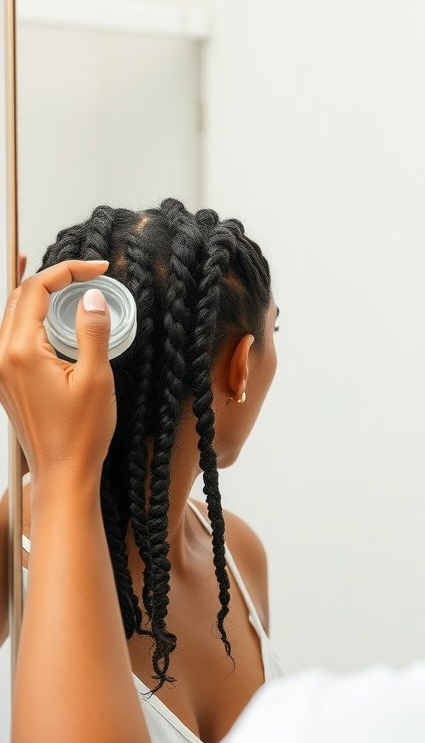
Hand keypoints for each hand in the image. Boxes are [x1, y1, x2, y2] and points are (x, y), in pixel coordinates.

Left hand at [0, 260, 114, 480]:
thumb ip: (92, 331)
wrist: (62, 475)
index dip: (68, 270)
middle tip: (87, 273)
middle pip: (20, 296)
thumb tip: (92, 296)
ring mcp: (0, 370)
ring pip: (13, 313)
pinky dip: (31, 318)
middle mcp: (2, 357)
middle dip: (53, 277)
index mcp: (21, 352)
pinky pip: (11, 335)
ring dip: (40, 295)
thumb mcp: (96, 379)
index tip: (97, 268)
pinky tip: (51, 318)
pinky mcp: (5, 381)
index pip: (37, 289)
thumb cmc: (80, 436)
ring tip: (71, 288)